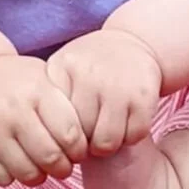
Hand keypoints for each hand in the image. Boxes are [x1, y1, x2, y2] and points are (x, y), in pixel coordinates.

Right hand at [0, 55, 87, 186]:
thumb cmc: (22, 84)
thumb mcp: (48, 82)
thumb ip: (70, 109)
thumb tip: (91, 146)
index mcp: (38, 92)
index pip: (70, 135)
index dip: (79, 150)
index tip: (77, 150)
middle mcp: (13, 111)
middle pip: (50, 158)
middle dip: (62, 168)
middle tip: (62, 164)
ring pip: (27, 174)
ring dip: (39, 176)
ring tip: (40, 165)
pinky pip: (1, 179)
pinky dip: (11, 177)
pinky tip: (15, 162)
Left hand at [46, 28, 161, 155]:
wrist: (132, 42)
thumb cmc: (91, 66)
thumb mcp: (64, 71)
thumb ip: (50, 99)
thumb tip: (44, 141)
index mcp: (64, 68)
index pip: (54, 121)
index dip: (60, 137)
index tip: (66, 136)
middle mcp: (89, 74)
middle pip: (79, 135)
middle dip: (83, 145)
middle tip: (88, 140)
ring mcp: (118, 84)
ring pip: (107, 142)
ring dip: (107, 146)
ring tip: (105, 136)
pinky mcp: (144, 94)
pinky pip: (135, 134)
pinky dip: (131, 137)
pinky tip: (125, 126)